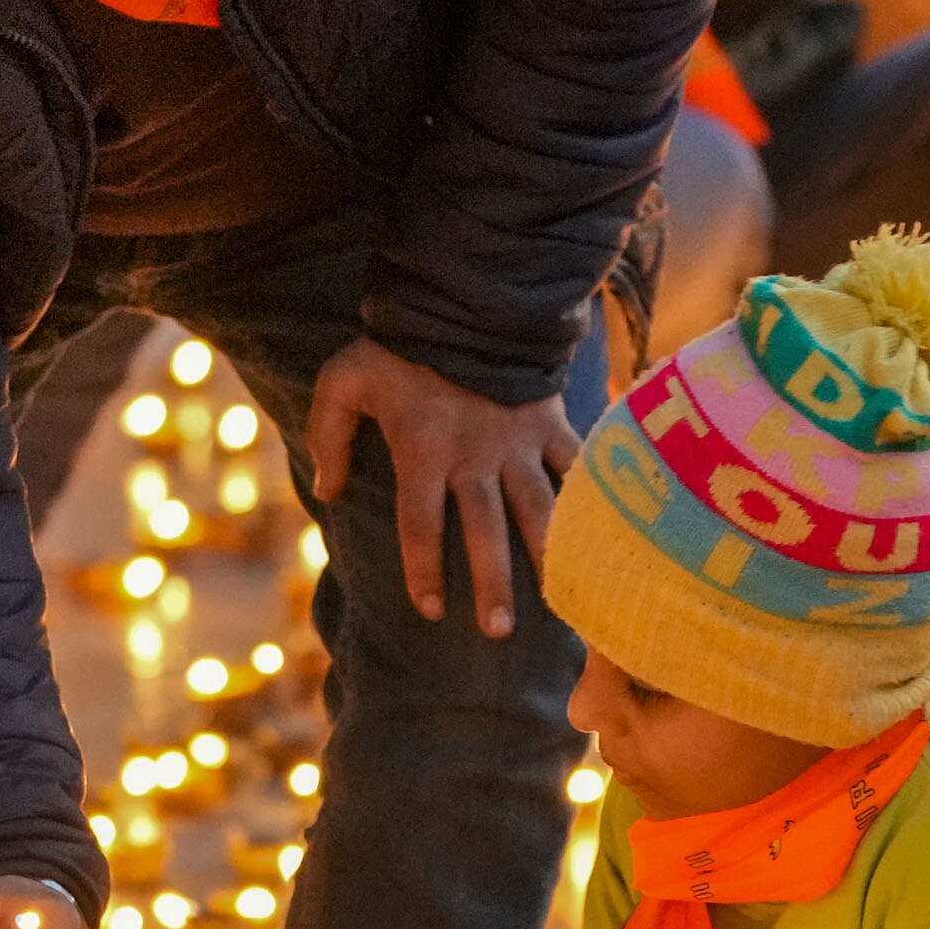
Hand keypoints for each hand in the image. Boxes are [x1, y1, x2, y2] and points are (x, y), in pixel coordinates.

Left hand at [306, 336, 578, 639]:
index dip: (424, 572)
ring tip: (560, 600)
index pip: (421, 527)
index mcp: (423, 450)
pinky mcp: (546, 422)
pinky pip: (573, 466)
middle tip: (497, 632)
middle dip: (492, 585)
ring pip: (537, 509)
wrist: (463, 296)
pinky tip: (602, 537)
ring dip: (547, 557)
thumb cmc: (396, 345)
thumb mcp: (344, 382)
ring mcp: (516, 441)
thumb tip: (328, 491)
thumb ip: (329, 437)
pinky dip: (586, 500)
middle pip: (486, 532)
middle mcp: (474, 456)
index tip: (431, 609)